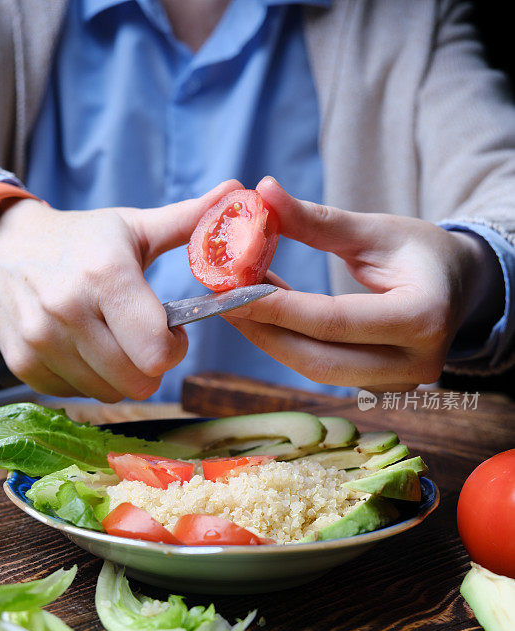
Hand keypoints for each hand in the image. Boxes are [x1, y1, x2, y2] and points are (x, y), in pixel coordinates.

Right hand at [0, 180, 240, 400]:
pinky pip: (76, 395)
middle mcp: (68, 311)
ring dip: (120, 376)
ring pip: (109, 394)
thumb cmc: (80, 239)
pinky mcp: (23, 363)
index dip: (175, 349)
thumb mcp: (133, 227)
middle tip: (145, 341)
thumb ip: (188, 221)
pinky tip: (83, 348)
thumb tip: (238, 191)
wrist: (0, 245)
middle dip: (152, 367)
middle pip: (138, 382)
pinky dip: (87, 379)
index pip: (157, 351)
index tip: (172, 333)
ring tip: (113, 341)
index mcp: (106, 275)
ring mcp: (41, 340)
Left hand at [223, 177, 503, 390]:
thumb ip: (318, 220)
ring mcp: (400, 382)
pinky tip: (264, 319)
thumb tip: (263, 192)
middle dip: (265, 332)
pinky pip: (325, 370)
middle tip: (222, 303)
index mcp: (424, 316)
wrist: (458, 284)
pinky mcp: (382, 388)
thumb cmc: (421, 251)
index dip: (278, 308)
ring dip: (272, 340)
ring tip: (236, 307)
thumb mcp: (375, 229)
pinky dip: (290, 345)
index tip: (231, 290)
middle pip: (321, 359)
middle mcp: (417, 361)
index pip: (335, 321)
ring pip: (318, 371)